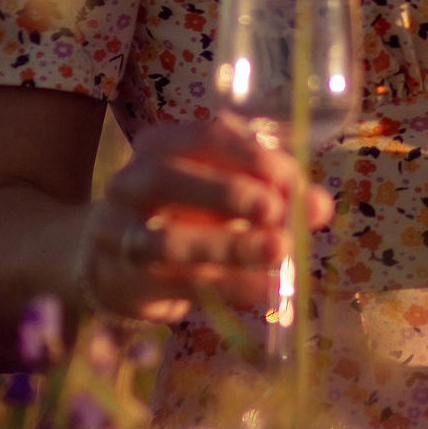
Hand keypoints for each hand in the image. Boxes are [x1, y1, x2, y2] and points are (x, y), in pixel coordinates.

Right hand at [79, 115, 333, 322]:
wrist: (107, 263)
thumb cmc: (183, 217)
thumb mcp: (226, 197)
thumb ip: (275, 195)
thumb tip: (320, 206)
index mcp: (159, 147)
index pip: (203, 137)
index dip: (249, 155)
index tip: (291, 179)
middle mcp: (129, 184)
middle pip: (167, 178)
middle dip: (225, 191)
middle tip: (274, 208)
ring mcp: (118, 235)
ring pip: (167, 239)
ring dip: (227, 245)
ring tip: (278, 251)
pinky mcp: (123, 283)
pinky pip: (177, 285)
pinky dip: (228, 287)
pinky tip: (265, 290)